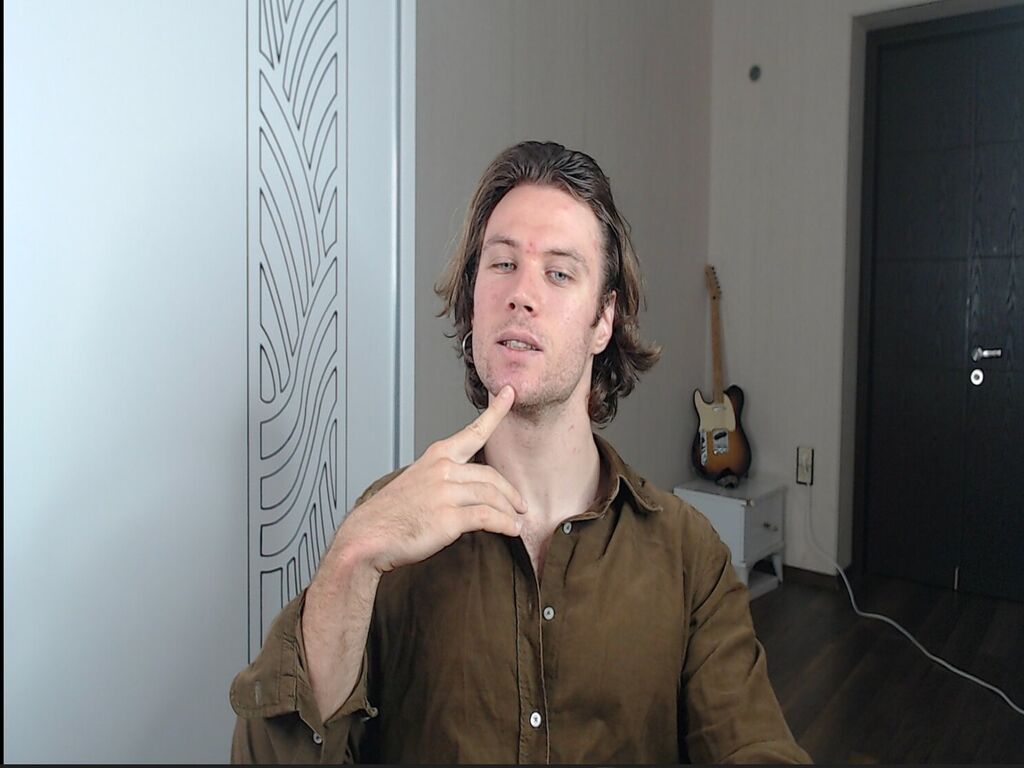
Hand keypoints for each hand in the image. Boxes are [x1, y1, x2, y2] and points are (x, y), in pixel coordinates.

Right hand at [334, 385, 526, 574]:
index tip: (510, 394)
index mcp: (437, 456)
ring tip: (516, 522)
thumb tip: (468, 490)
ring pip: (492, 496)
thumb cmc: (391, 514)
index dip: (496, 412)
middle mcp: (443, 469)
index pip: (473, 431)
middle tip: (520, 505)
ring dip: (509, 512)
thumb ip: (443, 479)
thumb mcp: (416, 482)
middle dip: (510, 493)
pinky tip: (511, 531)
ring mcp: (445, 492)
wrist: (368, 536)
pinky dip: (504, 524)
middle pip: (491, 476)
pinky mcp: (449, 517)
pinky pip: (487, 517)